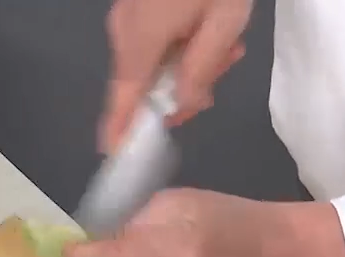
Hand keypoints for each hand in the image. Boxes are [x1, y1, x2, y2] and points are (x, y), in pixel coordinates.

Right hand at [101, 0, 252, 152]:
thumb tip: (182, 105)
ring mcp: (128, 13)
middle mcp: (125, 29)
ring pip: (154, 61)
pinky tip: (213, 27)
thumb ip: (201, 68)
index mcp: (140, 38)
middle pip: (146, 81)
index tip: (114, 153)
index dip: (119, 127)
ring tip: (230, 43)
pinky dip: (182, 43)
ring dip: (192, 61)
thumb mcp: (223, 20)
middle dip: (185, 87)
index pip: (124, 95)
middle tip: (226, 66)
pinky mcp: (138, 4)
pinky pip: (155, 39)